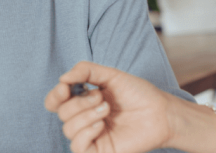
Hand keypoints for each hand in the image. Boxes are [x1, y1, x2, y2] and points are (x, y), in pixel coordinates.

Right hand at [43, 61, 176, 152]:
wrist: (161, 113)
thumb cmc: (139, 94)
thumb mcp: (111, 75)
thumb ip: (85, 71)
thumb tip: (62, 79)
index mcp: (84, 102)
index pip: (55, 102)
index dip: (55, 95)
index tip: (66, 86)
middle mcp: (85, 119)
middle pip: (62, 113)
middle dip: (79, 102)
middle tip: (102, 98)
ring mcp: (91, 136)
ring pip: (68, 129)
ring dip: (86, 115)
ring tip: (107, 109)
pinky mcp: (98, 151)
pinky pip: (77, 147)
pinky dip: (86, 132)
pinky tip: (102, 125)